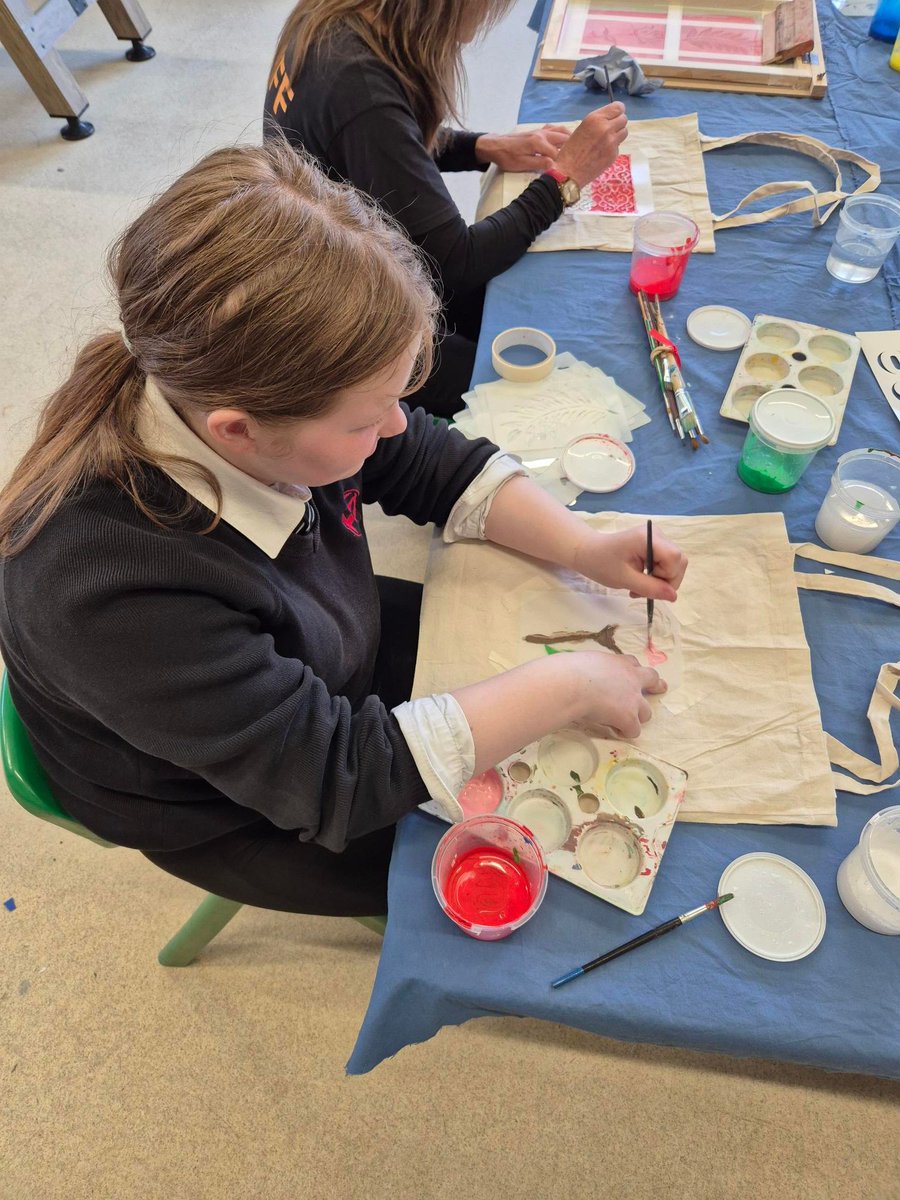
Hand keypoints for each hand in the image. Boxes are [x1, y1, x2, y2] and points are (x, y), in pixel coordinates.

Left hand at [475, 125, 570, 172]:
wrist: (495, 145)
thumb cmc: (507, 157)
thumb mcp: (522, 164)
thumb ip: (539, 163)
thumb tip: (555, 165)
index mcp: (539, 143)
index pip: (559, 153)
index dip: (567, 161)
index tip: (575, 168)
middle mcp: (543, 134)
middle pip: (564, 139)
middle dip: (574, 147)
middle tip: (583, 156)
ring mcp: (541, 131)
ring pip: (561, 131)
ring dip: (570, 138)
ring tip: (579, 147)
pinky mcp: (538, 131)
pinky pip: (554, 128)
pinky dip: (562, 132)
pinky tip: (565, 138)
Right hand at [553, 103, 627, 187]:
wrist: (568, 172)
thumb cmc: (570, 151)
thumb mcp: (582, 128)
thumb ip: (598, 122)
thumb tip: (612, 119)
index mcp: (595, 118)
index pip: (618, 107)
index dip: (618, 111)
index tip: (615, 115)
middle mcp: (605, 128)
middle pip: (624, 119)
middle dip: (618, 123)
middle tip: (609, 130)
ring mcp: (611, 142)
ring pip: (624, 132)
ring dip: (618, 135)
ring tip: (606, 141)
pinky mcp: (613, 155)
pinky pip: (618, 147)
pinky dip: (612, 149)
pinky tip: (601, 153)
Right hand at [567, 650, 665, 739]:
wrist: (571, 684)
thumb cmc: (569, 671)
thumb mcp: (585, 662)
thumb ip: (592, 669)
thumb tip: (583, 677)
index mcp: (618, 663)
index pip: (632, 663)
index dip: (634, 670)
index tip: (633, 673)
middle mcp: (631, 678)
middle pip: (652, 680)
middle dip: (656, 685)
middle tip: (660, 688)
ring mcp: (633, 699)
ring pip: (646, 712)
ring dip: (637, 716)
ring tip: (622, 721)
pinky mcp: (628, 717)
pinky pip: (634, 730)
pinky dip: (625, 731)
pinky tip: (614, 730)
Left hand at [572, 526, 687, 601]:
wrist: (587, 552)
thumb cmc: (601, 563)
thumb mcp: (624, 579)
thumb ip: (651, 588)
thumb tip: (674, 597)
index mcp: (648, 538)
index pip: (675, 558)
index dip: (668, 577)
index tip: (650, 588)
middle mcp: (656, 534)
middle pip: (678, 561)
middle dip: (665, 581)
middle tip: (642, 592)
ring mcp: (656, 538)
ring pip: (673, 564)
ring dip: (660, 581)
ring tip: (638, 588)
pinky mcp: (654, 544)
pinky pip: (665, 563)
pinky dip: (656, 576)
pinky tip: (640, 580)